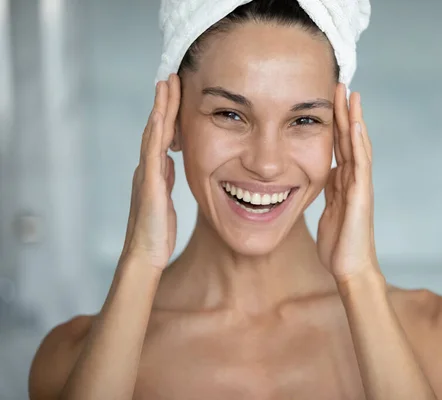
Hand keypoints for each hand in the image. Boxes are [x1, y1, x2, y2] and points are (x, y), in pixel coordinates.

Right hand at [119, 74, 180, 269]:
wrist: (145, 255)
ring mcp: (146, 175)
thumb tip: (170, 160)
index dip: (168, 113)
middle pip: (156, 128)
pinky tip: (160, 116)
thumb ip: (165, 178)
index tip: (175, 91)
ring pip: (153, 135)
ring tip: (165, 84)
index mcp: (154, 172)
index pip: (163, 136)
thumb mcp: (164, 199)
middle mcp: (148, 169)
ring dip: (160, 109)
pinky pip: (152, 154)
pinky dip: (156, 133)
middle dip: (164, 102)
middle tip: (170, 76)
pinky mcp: (149, 186)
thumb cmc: (155, 231)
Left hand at [317, 83, 377, 281]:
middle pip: (349, 139)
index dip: (335, 122)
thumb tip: (326, 175)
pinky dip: (358, 144)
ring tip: (351, 94)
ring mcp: (360, 186)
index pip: (340, 145)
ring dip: (354, 119)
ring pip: (358, 146)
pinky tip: (354, 125)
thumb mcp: (329, 210)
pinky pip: (360, 165)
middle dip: (345, 111)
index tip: (331, 99)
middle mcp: (354, 179)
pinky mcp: (361, 196)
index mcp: (344, 182)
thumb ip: (330, 191)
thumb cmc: (340, 244)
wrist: (350, 268)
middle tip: (341, 83)